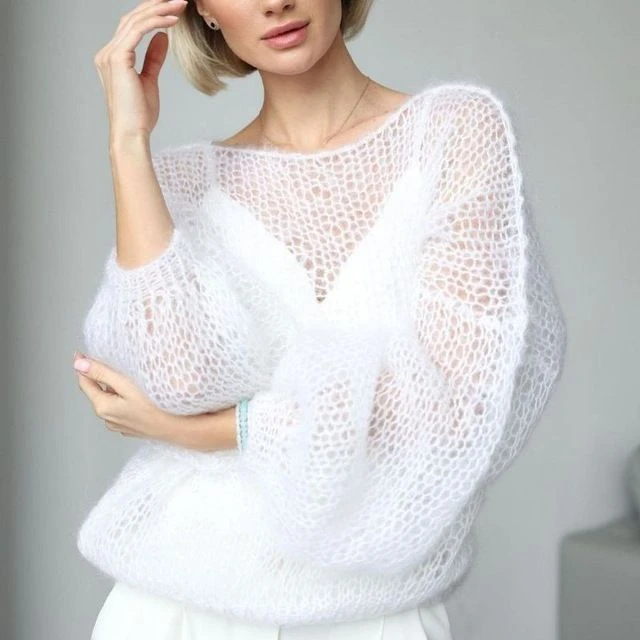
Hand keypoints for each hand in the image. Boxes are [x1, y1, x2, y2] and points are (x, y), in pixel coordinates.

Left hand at [73, 351, 175, 441]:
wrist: (180, 428)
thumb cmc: (158, 406)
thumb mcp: (127, 385)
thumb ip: (102, 374)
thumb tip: (79, 365)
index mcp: (103, 407)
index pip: (84, 383)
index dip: (82, 366)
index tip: (81, 353)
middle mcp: (108, 419)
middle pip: (97, 392)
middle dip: (99, 377)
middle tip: (107, 360)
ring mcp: (120, 425)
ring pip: (111, 400)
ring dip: (113, 388)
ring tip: (126, 376)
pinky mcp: (133, 427)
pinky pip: (122, 409)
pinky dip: (124, 398)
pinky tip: (137, 393)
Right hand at [93, 0, 188, 142]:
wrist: (132, 133)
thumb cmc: (139, 115)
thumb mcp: (150, 81)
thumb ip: (153, 58)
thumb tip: (162, 37)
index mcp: (112, 58)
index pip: (131, 26)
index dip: (151, 14)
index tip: (172, 9)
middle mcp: (107, 53)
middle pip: (131, 18)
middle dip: (156, 6)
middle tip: (179, 1)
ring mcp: (110, 55)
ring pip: (135, 21)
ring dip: (159, 10)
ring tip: (180, 6)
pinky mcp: (118, 59)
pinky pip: (138, 31)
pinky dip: (156, 22)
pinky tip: (172, 21)